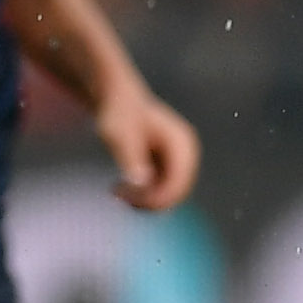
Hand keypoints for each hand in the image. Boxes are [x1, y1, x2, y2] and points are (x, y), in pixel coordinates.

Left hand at [96, 83, 199, 211]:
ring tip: (115, 190)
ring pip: (167, 196)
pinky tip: (119, 188)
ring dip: (142, 200)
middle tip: (117, 194)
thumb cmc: (118, 114)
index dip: (156, 198)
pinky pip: (160, 192)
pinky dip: (141, 196)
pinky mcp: (169, 168)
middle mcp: (187, 154)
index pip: (179, 184)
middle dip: (147, 201)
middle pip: (176, 194)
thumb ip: (130, 156)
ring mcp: (180, 162)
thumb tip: (141, 182)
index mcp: (182, 144)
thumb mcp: (119, 134)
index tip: (126, 198)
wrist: (119, 101)